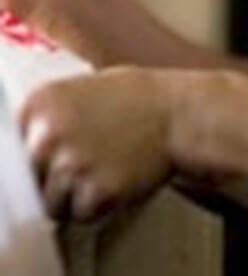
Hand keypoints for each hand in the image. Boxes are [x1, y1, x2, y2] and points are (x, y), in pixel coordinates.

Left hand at [20, 67, 173, 221]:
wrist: (178, 114)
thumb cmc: (137, 98)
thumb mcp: (83, 86)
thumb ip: (50, 112)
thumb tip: (28, 138)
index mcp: (40, 103)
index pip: (14, 146)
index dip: (40, 154)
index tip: (57, 153)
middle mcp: (47, 134)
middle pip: (31, 178)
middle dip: (55, 177)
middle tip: (88, 160)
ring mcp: (71, 165)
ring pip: (54, 202)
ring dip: (77, 194)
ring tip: (106, 167)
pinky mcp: (95, 192)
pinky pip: (82, 214)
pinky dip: (100, 205)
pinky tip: (118, 177)